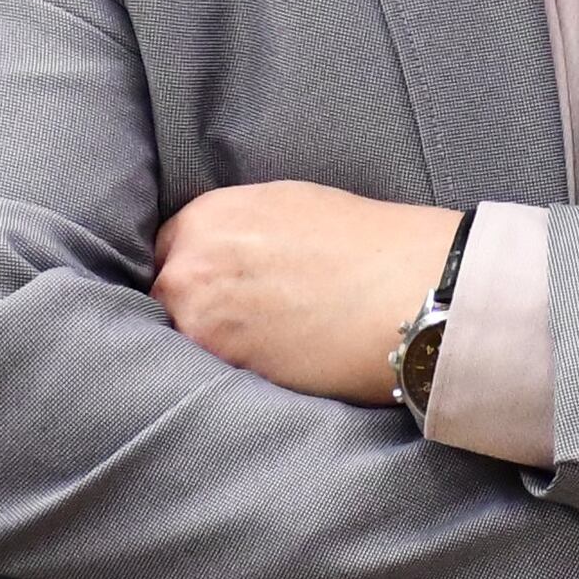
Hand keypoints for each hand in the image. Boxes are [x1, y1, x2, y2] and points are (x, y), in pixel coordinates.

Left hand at [150, 182, 460, 404]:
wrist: (412, 291)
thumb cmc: (370, 244)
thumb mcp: (290, 205)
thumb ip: (240, 228)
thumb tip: (224, 252)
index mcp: (207, 217)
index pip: (167, 250)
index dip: (193, 270)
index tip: (216, 288)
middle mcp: (192, 266)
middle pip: (166, 296)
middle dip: (192, 308)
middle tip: (239, 322)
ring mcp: (203, 322)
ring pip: (182, 339)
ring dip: (209, 344)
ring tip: (259, 346)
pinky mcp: (227, 369)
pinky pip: (210, 372)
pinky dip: (232, 372)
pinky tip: (271, 365)